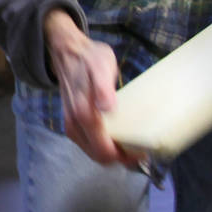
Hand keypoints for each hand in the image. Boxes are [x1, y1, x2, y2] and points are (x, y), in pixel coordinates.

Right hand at [42, 9, 139, 168]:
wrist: (67, 52)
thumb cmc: (88, 59)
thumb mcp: (101, 67)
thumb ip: (103, 88)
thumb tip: (108, 108)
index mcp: (83, 116)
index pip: (105, 152)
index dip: (125, 157)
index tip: (143, 151)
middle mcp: (75, 126)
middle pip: (100, 157)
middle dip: (122, 159)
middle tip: (141, 149)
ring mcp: (72, 126)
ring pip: (94, 153)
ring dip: (114, 153)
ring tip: (133, 143)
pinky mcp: (73, 124)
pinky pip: (91, 144)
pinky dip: (106, 146)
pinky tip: (118, 136)